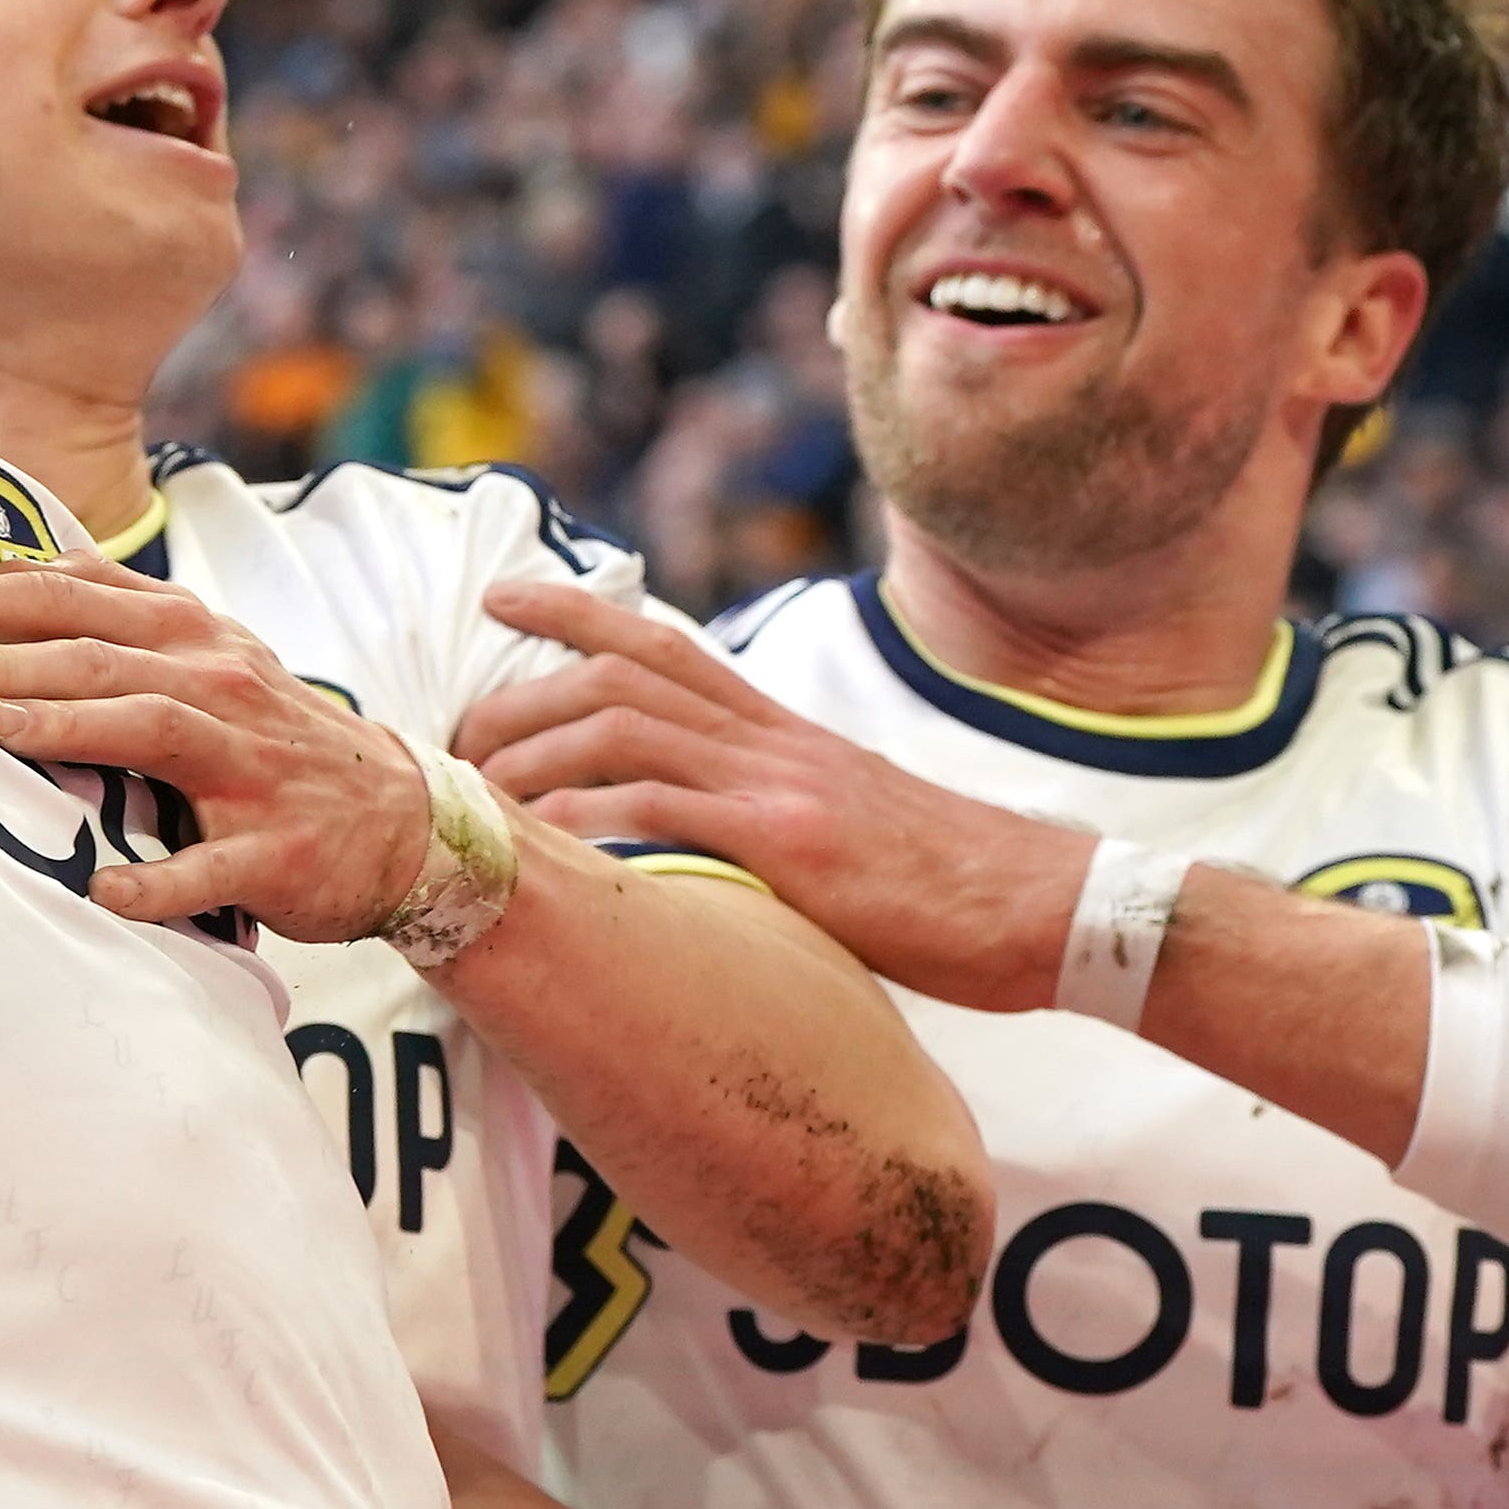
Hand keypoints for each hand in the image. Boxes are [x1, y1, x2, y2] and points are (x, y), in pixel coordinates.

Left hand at [0, 552, 442, 938]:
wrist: (397, 820)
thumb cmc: (266, 734)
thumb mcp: (203, 653)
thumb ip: (114, 611)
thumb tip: (5, 567)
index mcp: (192, 635)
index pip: (79, 598)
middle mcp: (220, 685)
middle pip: (100, 657)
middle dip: (4, 655)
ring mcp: (250, 766)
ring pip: (150, 730)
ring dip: (67, 726)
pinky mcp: (275, 849)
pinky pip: (209, 865)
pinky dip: (157, 880)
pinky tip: (99, 889)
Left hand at [462, 579, 1096, 1011]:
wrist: (1051, 909)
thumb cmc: (953, 887)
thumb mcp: (849, 828)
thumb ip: (773, 815)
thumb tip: (707, 844)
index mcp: (783, 733)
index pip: (661, 643)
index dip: (573, 612)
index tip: (500, 599)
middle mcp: (772, 740)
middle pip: (619, 676)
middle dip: (522, 694)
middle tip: (457, 735)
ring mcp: (779, 786)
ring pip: (623, 729)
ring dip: (534, 754)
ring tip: (477, 793)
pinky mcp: (789, 844)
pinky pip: (664, 810)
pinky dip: (590, 816)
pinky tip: (541, 839)